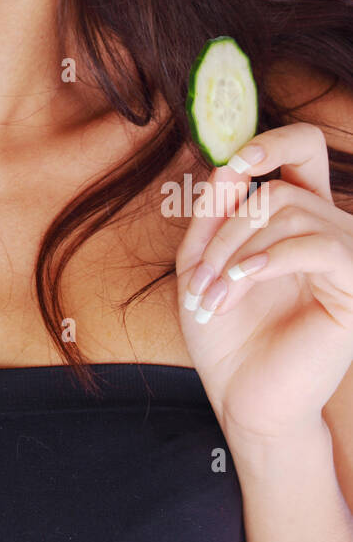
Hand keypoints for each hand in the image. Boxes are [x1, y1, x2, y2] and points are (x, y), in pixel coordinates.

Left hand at [176, 121, 352, 446]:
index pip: (304, 150)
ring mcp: (345, 258)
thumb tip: (229, 166)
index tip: (234, 166)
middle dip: (230, 225)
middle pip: (283, 187)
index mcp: (297, 218)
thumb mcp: (202, 263)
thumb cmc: (225, 335)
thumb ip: (214, 213)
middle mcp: (328, 230)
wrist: (245, 400)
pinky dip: (270, 258)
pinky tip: (243, 282)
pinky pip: (316, 245)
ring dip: (237, 251)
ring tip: (214, 297)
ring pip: (290, 212)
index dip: (274, 142)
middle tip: (202, 275)